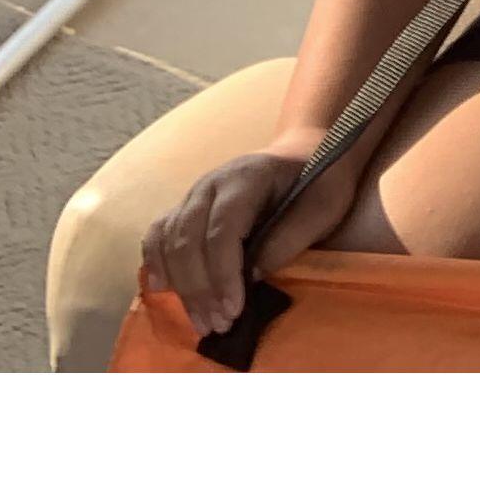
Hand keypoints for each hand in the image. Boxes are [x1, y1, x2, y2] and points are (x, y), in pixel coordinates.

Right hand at [140, 142, 355, 339]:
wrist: (304, 153)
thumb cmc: (319, 181)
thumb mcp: (323, 207)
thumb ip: (289, 238)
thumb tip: (253, 275)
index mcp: (246, 177)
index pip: (222, 229)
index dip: (223, 273)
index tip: (234, 310)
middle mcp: (210, 184)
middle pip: (189, 240)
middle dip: (201, 289)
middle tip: (219, 326)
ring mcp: (193, 195)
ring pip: (169, 241)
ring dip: (182, 287)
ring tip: (203, 322)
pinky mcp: (186, 208)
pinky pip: (158, 235)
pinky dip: (156, 263)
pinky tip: (163, 290)